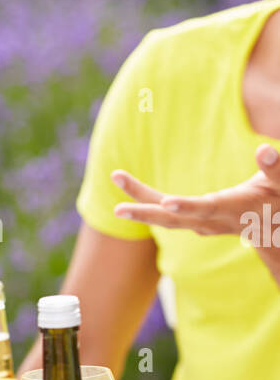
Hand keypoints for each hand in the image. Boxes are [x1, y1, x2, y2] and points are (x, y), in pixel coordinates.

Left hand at [112, 144, 279, 237]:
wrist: (275, 230)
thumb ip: (275, 167)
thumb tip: (263, 149)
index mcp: (235, 208)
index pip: (208, 208)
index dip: (188, 207)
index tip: (167, 203)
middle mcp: (214, 220)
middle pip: (175, 219)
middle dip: (146, 213)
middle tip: (117, 211)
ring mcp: (203, 224)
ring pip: (166, 216)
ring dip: (139, 201)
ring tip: (116, 176)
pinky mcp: (197, 222)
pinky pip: (167, 213)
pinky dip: (147, 201)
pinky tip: (129, 186)